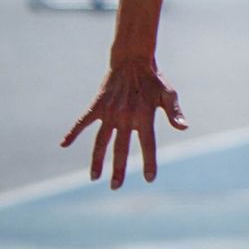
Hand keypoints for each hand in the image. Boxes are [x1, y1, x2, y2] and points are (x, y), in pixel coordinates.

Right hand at [61, 61, 187, 187]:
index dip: (149, 161)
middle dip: (118, 169)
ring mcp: (109, 112)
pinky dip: (73, 132)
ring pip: (100, 141)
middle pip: (121, 148)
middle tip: (115, 187)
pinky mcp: (97, 106)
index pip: (148, 144)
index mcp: (144, 116)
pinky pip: (83, 122)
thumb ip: (174, 112)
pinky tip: (64, 145)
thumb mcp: (168, 94)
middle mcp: (125, 117)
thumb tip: (184, 128)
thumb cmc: (154, 80)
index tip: (149, 179)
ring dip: (97, 160)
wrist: (133, 60)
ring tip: (94, 177)